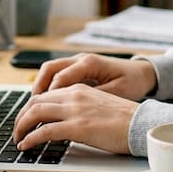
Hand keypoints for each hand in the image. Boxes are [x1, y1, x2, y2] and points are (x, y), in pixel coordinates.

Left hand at [13, 83, 138, 153]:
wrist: (141, 124)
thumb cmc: (125, 120)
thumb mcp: (98, 105)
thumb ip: (80, 108)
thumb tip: (64, 122)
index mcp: (79, 89)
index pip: (45, 95)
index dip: (29, 108)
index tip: (25, 120)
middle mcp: (74, 95)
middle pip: (35, 102)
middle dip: (21, 117)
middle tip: (17, 131)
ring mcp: (75, 110)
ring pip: (35, 113)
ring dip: (21, 127)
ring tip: (18, 140)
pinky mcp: (77, 127)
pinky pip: (44, 131)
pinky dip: (30, 139)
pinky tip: (26, 146)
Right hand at [31, 52, 156, 99]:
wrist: (143, 73)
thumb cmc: (132, 82)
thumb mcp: (116, 93)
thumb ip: (93, 99)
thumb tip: (73, 110)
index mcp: (89, 63)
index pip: (59, 77)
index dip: (47, 96)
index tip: (39, 113)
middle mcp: (81, 59)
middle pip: (48, 70)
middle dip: (36, 91)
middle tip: (29, 111)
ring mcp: (79, 62)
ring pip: (50, 71)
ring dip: (40, 88)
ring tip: (33, 108)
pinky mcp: (79, 68)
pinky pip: (57, 75)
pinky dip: (49, 87)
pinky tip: (47, 103)